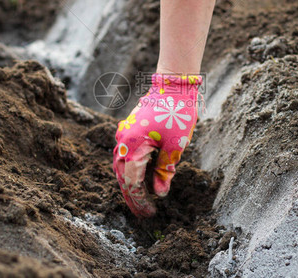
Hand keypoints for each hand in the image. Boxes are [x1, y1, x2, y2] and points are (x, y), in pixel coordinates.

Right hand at [113, 73, 201, 216]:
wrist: (172, 85)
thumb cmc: (176, 114)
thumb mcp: (175, 147)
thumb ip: (164, 171)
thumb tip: (158, 193)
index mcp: (132, 147)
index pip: (131, 183)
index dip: (139, 201)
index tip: (149, 213)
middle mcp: (123, 142)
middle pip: (122, 177)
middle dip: (132, 196)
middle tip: (143, 212)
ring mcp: (123, 134)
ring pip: (121, 166)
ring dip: (129, 184)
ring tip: (141, 199)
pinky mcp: (128, 129)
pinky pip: (124, 154)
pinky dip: (130, 169)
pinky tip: (141, 177)